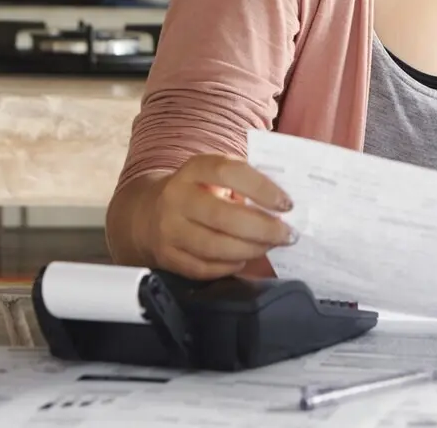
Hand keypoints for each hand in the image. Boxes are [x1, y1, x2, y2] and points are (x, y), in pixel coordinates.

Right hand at [143, 154, 295, 279]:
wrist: (148, 213)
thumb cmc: (198, 191)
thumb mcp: (215, 175)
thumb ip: (245, 181)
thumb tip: (284, 203)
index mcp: (194, 169)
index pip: (229, 172)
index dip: (261, 188)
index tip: (286, 204)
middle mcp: (177, 197)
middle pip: (223, 216)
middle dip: (263, 229)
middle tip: (288, 234)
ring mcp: (169, 229)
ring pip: (214, 246)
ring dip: (250, 249)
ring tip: (270, 246)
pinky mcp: (166, 256)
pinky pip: (203, 268)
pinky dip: (229, 266)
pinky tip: (244, 258)